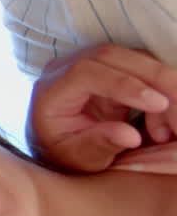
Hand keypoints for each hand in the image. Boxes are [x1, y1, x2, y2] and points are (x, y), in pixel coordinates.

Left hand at [27, 44, 175, 172]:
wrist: (61, 145)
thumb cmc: (66, 154)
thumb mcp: (77, 158)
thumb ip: (98, 145)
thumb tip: (130, 135)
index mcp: (51, 89)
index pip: (86, 72)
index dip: (124, 84)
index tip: (159, 103)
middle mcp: (67, 67)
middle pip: (113, 56)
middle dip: (155, 79)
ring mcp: (90, 63)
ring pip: (134, 58)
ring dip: (163, 85)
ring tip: (173, 127)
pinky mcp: (112, 68)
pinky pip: (144, 67)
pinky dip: (163, 87)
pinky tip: (168, 117)